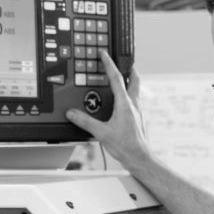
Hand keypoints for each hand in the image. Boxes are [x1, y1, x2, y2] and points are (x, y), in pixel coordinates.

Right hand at [65, 50, 148, 169]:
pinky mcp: (139, 119)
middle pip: (134, 79)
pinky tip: (123, 103)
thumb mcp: (102, 133)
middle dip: (129, 68)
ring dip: (130, 82)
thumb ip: (85, 122)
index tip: (104, 54)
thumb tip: (72, 113)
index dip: (109, 64)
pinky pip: (135, 102)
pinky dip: (129, 96)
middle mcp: (134, 105)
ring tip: (123, 79)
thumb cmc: (126, 147)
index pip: (117, 78)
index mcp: (125, 104)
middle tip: (124, 61)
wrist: (140, 159)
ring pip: (136, 90)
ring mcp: (138, 112)